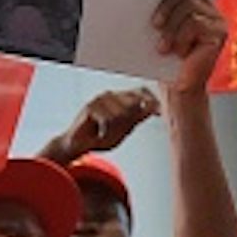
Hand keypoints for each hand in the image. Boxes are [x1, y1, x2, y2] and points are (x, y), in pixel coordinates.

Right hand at [43, 88, 159, 162]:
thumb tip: (154, 108)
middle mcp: (111, 95)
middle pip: (133, 103)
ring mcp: (100, 99)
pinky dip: (105, 132)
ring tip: (104, 132)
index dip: (151, 100)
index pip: (141, 91)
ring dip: (115, 129)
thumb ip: (137, 118)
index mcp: (120, 98)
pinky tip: (99, 133)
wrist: (77, 145)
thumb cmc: (100, 137)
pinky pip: (108, 120)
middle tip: (115, 131)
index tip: (158, 113)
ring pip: (121, 114)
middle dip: (129, 121)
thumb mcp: (123, 130)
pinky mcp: (90, 106)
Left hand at [152, 0, 228, 95]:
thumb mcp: (156, 28)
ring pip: (187, 4)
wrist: (177, 89)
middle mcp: (208, 5)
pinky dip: (179, 36)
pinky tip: (173, 51)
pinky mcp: (220, 32)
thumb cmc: (162, 60)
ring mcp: (216, 18)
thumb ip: (156, 9)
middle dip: (166, 3)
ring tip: (161, 45)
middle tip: (153, 24)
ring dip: (169, 25)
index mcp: (192, 2)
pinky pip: (194, 22)